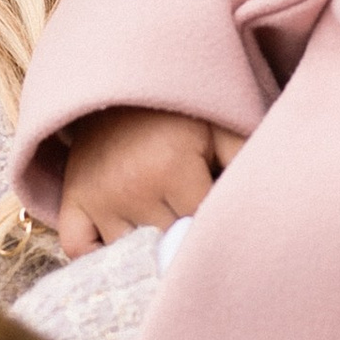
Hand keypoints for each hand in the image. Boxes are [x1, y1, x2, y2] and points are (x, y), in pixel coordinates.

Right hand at [57, 107, 248, 256]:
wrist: (123, 80)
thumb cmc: (180, 109)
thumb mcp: (221, 125)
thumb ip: (245, 163)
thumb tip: (267, 204)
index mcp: (172, 168)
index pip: (201, 229)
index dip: (214, 228)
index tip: (221, 221)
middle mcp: (131, 188)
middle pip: (167, 245)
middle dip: (184, 243)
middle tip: (194, 232)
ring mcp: (98, 197)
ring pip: (129, 254)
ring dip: (146, 253)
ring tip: (162, 239)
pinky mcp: (73, 199)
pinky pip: (78, 248)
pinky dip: (97, 258)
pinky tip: (122, 252)